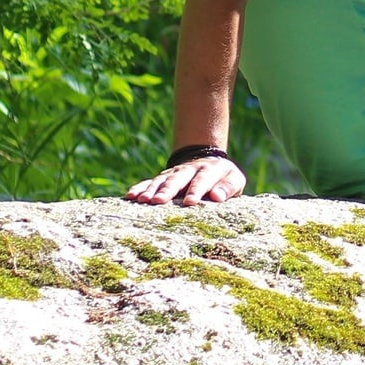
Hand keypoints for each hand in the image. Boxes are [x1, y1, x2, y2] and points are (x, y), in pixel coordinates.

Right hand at [126, 156, 247, 205]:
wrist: (209, 162)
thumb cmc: (223, 178)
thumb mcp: (234, 180)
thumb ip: (228, 187)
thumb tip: (217, 197)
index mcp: (209, 170)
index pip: (202, 180)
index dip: (196, 190)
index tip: (190, 202)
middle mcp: (189, 170)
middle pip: (178, 179)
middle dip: (168, 190)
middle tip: (158, 201)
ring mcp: (174, 173)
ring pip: (161, 180)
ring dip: (151, 190)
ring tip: (142, 200)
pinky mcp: (163, 177)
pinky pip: (149, 182)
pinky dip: (140, 188)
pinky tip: (130, 196)